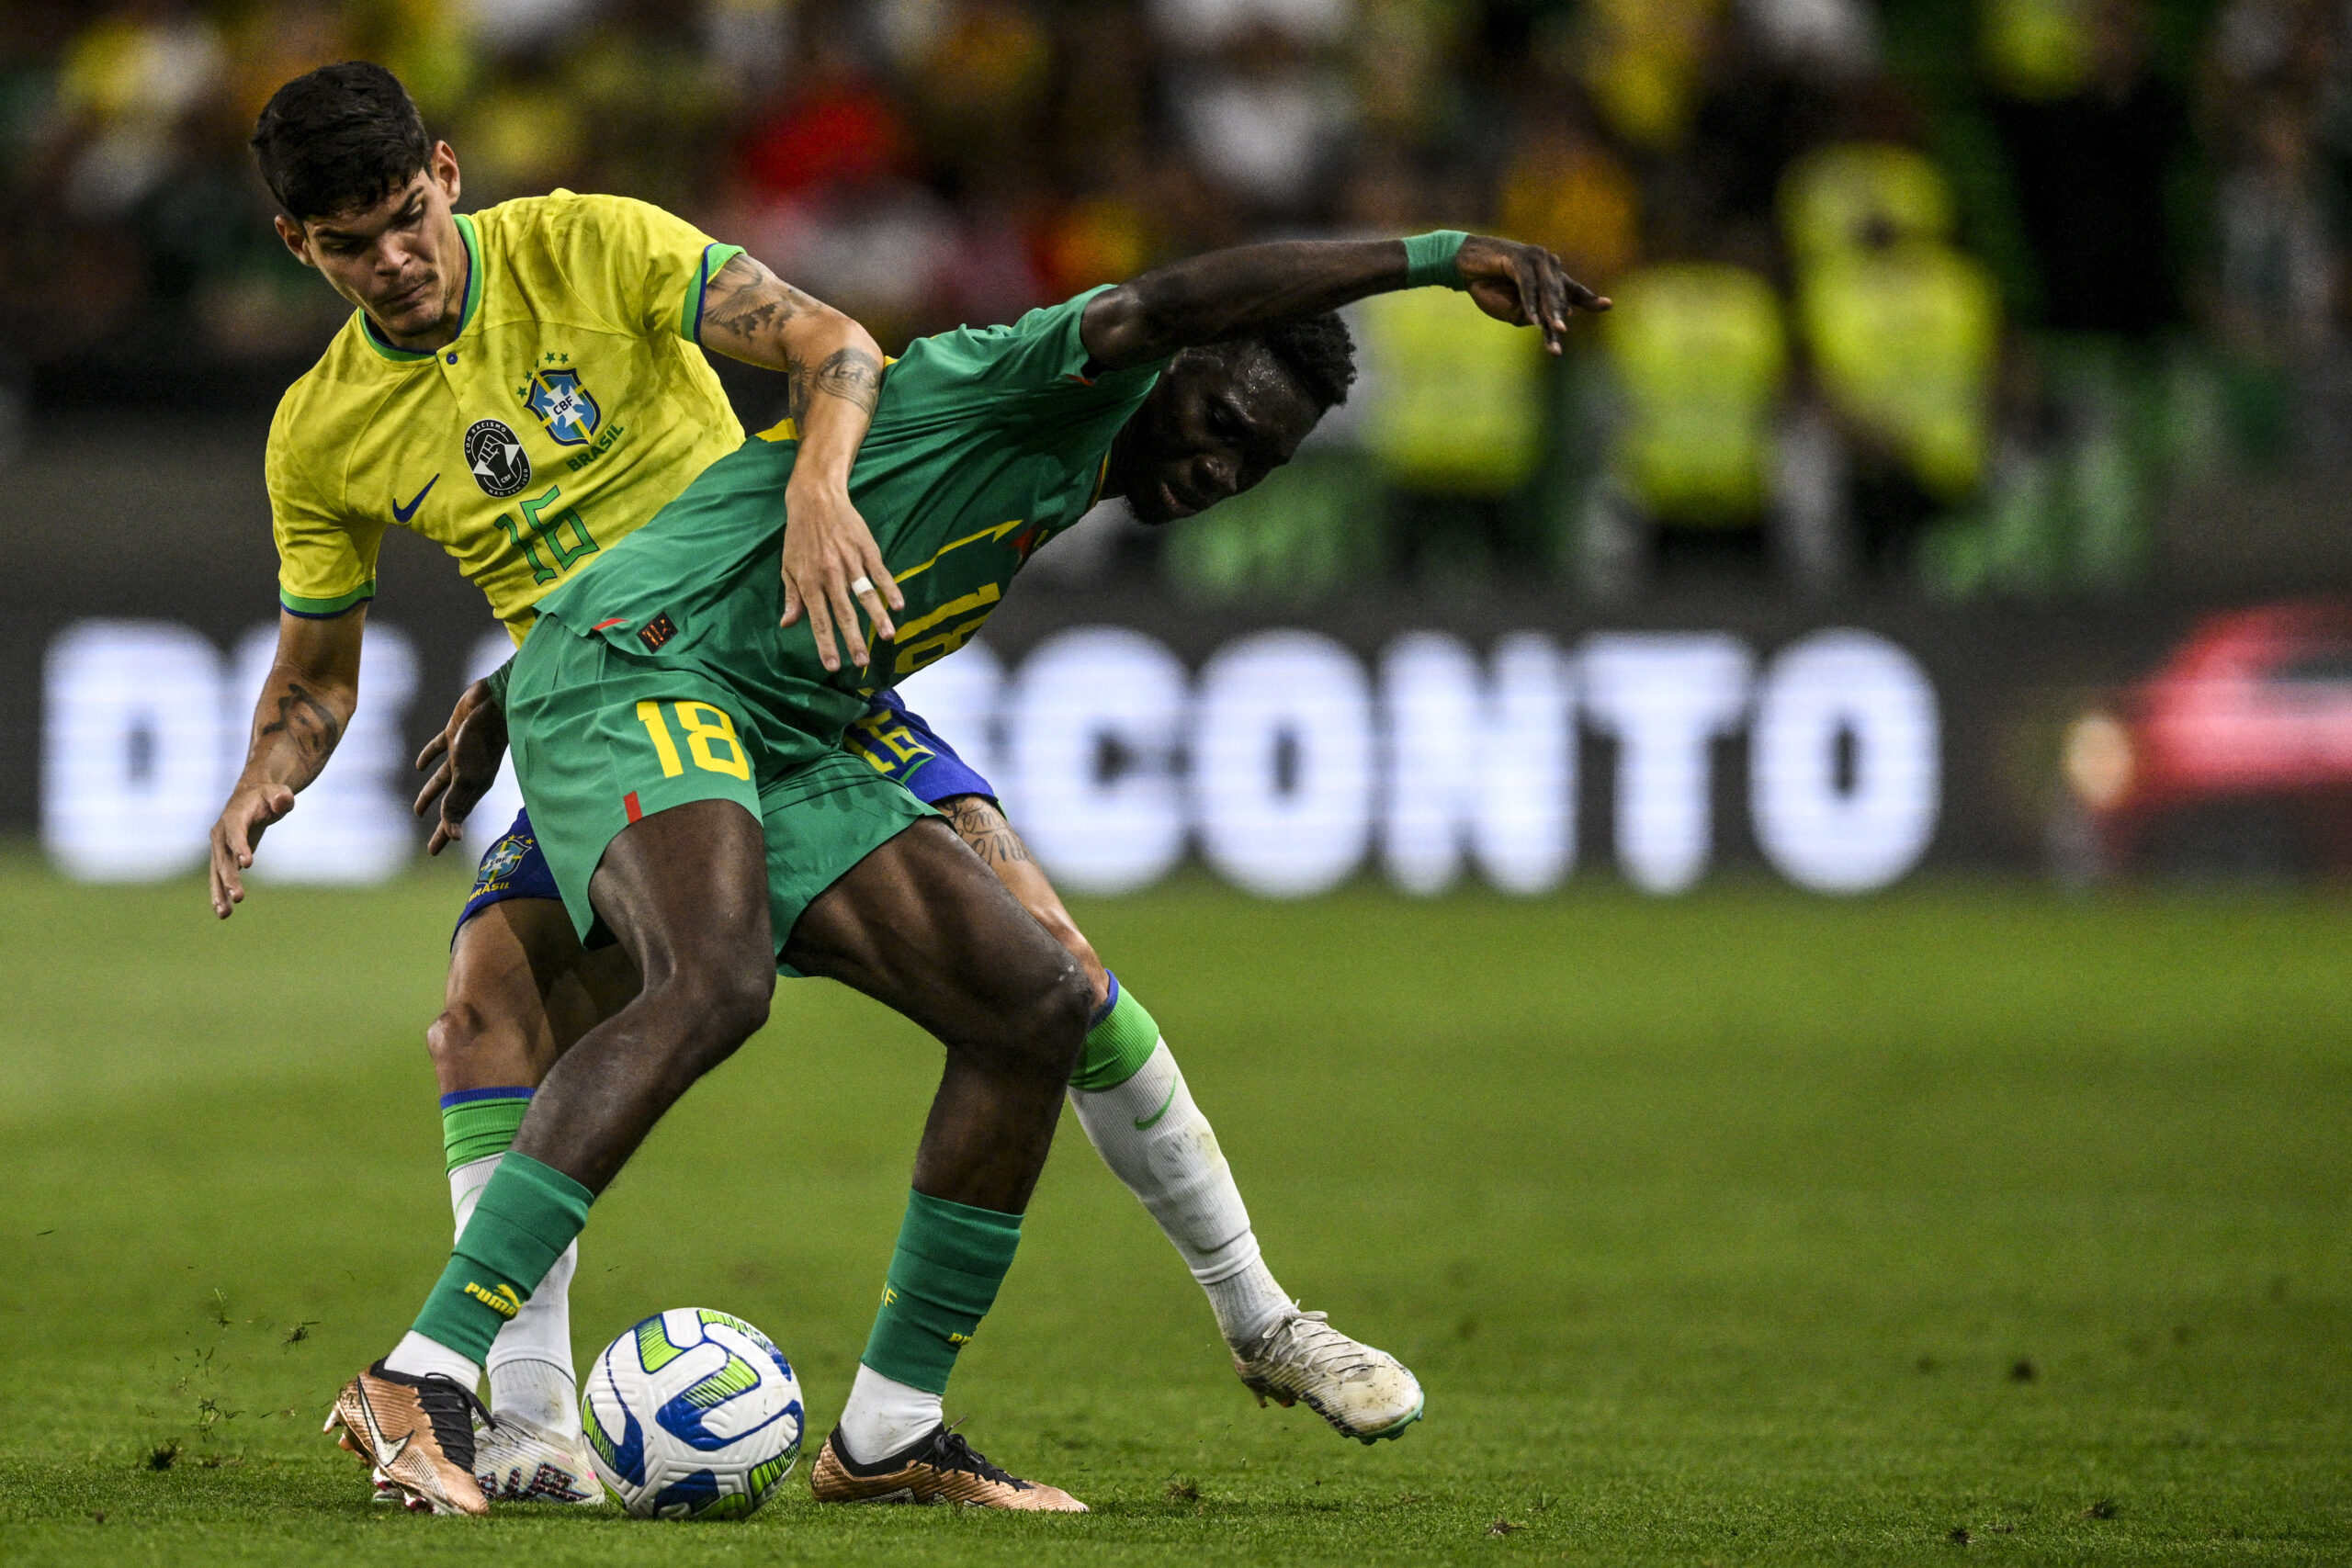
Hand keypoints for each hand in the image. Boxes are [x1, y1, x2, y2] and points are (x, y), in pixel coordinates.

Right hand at [208, 781, 295, 917]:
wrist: (251, 797)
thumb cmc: (268, 796)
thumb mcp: (279, 792)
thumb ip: (282, 797)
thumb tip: (284, 800)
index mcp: (234, 816)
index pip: (236, 833)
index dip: (240, 846)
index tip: (248, 864)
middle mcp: (221, 833)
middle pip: (224, 858)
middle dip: (230, 878)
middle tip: (239, 897)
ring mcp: (220, 847)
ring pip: (217, 872)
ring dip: (220, 892)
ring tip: (224, 914)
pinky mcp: (224, 858)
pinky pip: (220, 877)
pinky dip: (221, 893)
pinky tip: (224, 912)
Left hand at [413, 677, 508, 856]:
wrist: (496, 702)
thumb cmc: (483, 741)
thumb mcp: (466, 777)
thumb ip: (456, 804)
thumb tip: (452, 837)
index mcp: (475, 786)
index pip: (456, 817)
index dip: (445, 834)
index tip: (434, 851)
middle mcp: (470, 773)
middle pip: (451, 804)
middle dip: (442, 824)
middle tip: (432, 845)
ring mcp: (463, 754)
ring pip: (442, 781)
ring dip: (431, 795)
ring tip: (418, 811)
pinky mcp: (456, 734)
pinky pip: (439, 750)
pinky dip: (429, 759)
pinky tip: (419, 766)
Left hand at [780, 477, 902, 671]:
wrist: (815, 499)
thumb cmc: (799, 536)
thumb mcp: (788, 566)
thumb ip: (791, 597)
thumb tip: (787, 624)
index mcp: (808, 582)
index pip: (818, 620)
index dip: (826, 644)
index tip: (833, 666)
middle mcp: (829, 575)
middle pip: (843, 612)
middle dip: (853, 639)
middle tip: (862, 662)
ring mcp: (850, 562)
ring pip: (865, 594)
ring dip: (876, 617)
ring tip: (886, 637)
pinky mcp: (866, 550)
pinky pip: (880, 573)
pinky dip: (890, 589)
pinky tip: (898, 605)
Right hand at [1456, 236, 1609, 353]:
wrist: (1462, 265)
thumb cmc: (1487, 286)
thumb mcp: (1510, 310)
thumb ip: (1528, 316)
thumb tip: (1541, 320)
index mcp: (1547, 277)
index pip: (1571, 290)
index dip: (1589, 299)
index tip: (1607, 305)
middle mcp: (1546, 265)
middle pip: (1558, 297)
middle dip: (1558, 319)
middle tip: (1562, 336)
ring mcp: (1534, 260)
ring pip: (1546, 291)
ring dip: (1549, 313)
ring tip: (1556, 332)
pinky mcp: (1518, 259)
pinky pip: (1527, 285)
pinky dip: (1529, 303)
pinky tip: (1531, 319)